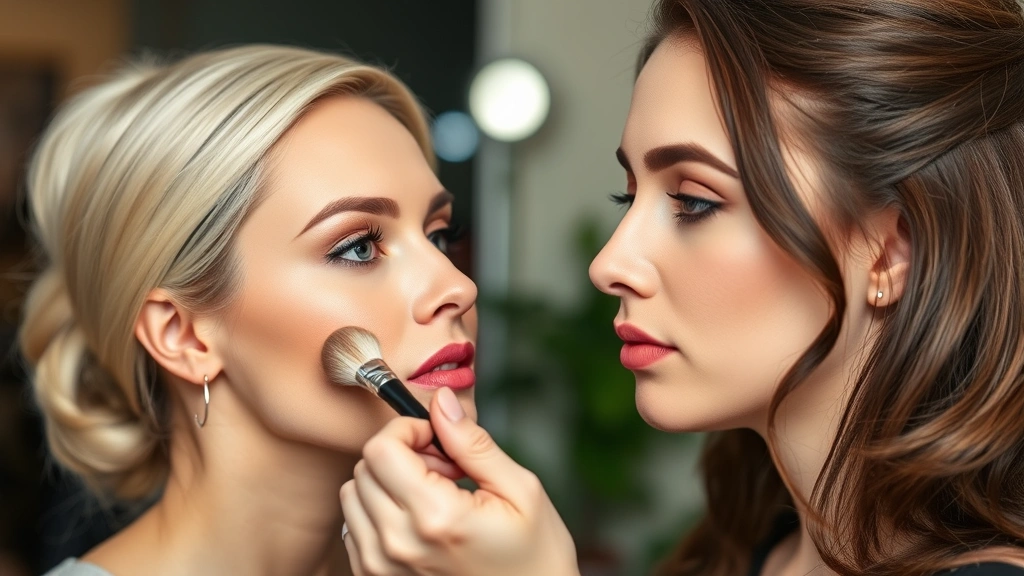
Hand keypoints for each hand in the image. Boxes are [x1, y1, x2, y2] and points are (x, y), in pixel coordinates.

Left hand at [340, 386, 578, 575]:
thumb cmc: (535, 556)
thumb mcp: (520, 489)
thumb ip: (473, 443)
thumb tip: (441, 403)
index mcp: (437, 517)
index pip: (381, 449)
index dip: (408, 430)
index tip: (437, 438)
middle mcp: (400, 544)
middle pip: (365, 467)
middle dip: (402, 453)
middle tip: (445, 467)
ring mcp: (383, 566)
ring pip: (353, 494)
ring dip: (386, 482)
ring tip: (432, 494)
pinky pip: (354, 526)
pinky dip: (379, 511)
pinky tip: (418, 519)